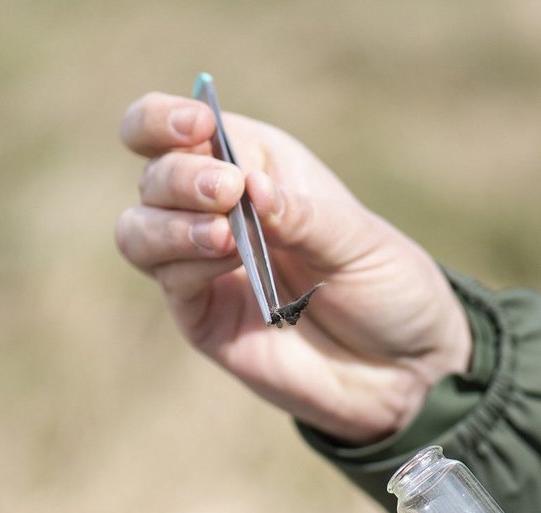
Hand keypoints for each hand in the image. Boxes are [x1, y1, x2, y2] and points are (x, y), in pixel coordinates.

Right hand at [116, 92, 471, 443]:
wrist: (402, 366)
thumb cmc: (386, 286)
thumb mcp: (358, 239)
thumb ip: (300, 214)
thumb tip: (246, 184)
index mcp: (254, 167)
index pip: (178, 127)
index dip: (168, 119)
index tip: (198, 124)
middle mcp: (218, 210)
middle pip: (153, 176)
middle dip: (179, 176)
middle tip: (226, 192)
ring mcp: (203, 265)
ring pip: (137, 230)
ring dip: (169, 224)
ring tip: (224, 233)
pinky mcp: (201, 316)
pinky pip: (170, 281)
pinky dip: (189, 265)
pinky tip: (230, 260)